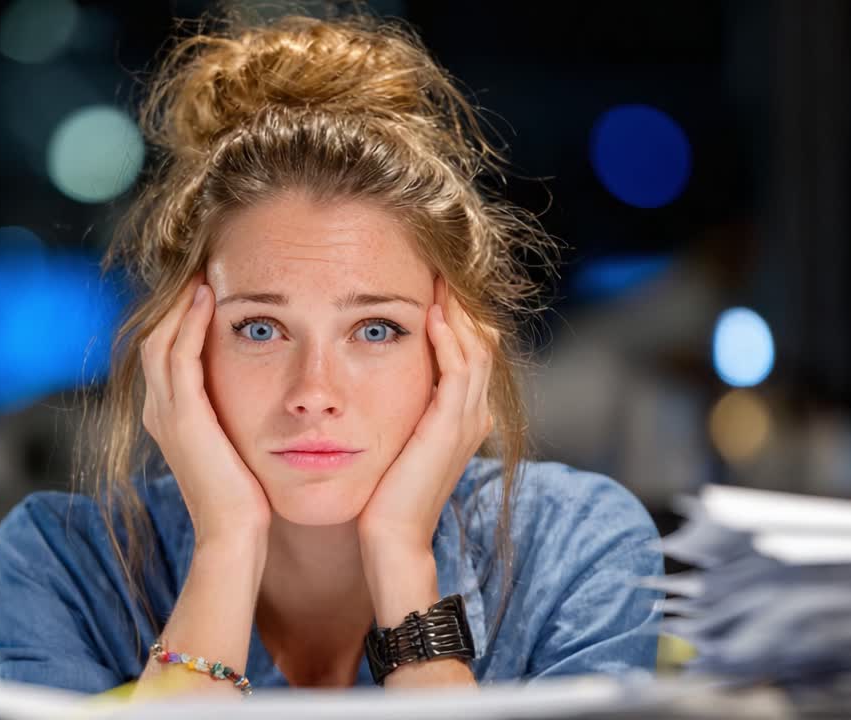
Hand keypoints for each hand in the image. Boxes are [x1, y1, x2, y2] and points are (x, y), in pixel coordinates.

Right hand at [140, 274, 271, 545]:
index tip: (210, 284)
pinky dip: (191, 322)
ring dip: (182, 301)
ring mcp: (166, 413)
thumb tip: (265, 393)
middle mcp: (159, 410)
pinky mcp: (182, 417)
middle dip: (177, 299)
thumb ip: (237, 417)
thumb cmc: (247, 499)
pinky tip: (211, 298)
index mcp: (170, 416)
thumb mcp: (238, 446)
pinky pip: (179, 355)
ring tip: (204, 270)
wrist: (235, 537)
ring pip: (161, 338)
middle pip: (156, 336)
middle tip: (202, 264)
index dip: (182, 315)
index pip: (167, 350)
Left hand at [356, 276, 494, 553]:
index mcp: (461, 415)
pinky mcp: (450, 428)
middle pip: (481, 340)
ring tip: (436, 278)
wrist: (389, 540)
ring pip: (476, 349)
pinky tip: (429, 315)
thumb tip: (369, 377)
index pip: (470, 349)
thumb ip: (394, 408)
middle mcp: (472, 413)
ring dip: (457, 310)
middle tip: (437, 267)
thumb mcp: (392, 440)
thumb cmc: (381, 495)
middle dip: (460, 302)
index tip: (428, 283)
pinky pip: (459, 371)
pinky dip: (448, 340)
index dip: (455, 315)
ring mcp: (466, 420)